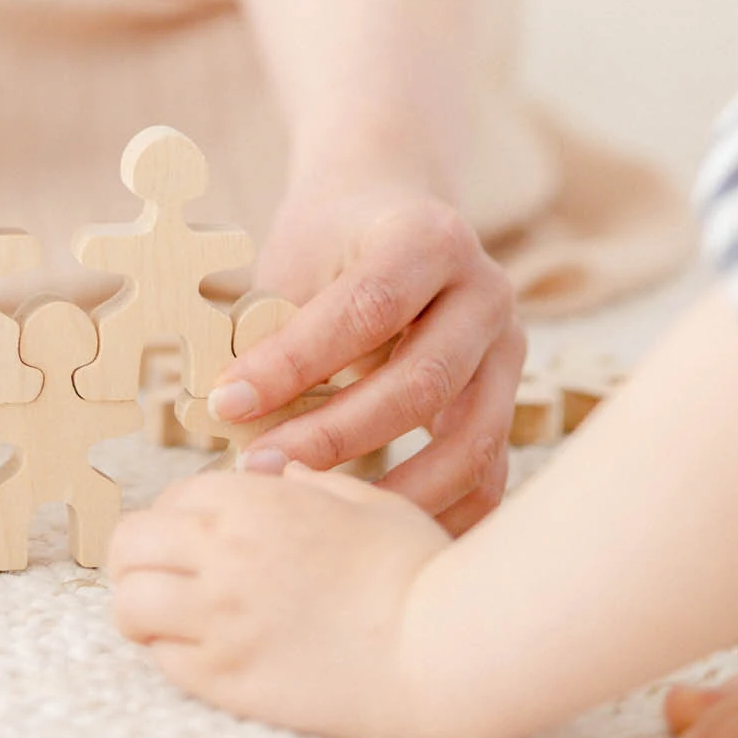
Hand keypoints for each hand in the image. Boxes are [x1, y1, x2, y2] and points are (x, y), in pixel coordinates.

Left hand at [110, 462, 449, 737]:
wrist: (439, 650)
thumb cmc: (415, 568)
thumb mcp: (367, 500)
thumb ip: (315, 483)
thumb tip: (287, 471)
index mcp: (255, 503)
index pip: (174, 496)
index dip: (184, 515)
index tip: (205, 535)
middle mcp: (223, 554)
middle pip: (130, 544)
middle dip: (142, 555)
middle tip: (170, 573)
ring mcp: (219, 620)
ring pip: (129, 603)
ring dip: (141, 604)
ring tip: (173, 616)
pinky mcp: (226, 681)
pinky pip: (161, 661)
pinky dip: (169, 653)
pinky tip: (204, 653)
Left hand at [210, 180, 522, 532]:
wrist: (391, 208)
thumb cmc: (333, 240)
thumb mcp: (301, 256)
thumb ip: (277, 325)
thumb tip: (229, 414)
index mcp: (430, 239)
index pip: (367, 308)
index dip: (295, 362)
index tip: (228, 401)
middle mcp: (485, 292)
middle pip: (421, 383)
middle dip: (334, 436)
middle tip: (260, 466)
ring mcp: (507, 352)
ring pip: (467, 444)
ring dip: (389, 491)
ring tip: (312, 506)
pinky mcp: (509, 402)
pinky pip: (485, 477)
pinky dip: (435, 512)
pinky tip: (371, 529)